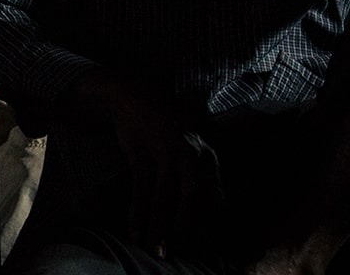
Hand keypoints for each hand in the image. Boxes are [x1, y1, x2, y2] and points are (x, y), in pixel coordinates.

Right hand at [64, 70, 219, 257]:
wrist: (137, 97)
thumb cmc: (168, 127)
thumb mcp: (193, 146)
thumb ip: (203, 174)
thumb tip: (214, 204)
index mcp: (206, 156)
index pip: (213, 195)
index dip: (207, 221)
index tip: (202, 243)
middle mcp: (188, 156)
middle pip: (190, 199)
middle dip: (184, 228)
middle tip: (178, 252)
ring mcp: (162, 156)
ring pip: (162, 198)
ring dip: (158, 227)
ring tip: (155, 249)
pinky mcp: (140, 156)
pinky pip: (140, 191)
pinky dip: (136, 213)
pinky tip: (134, 231)